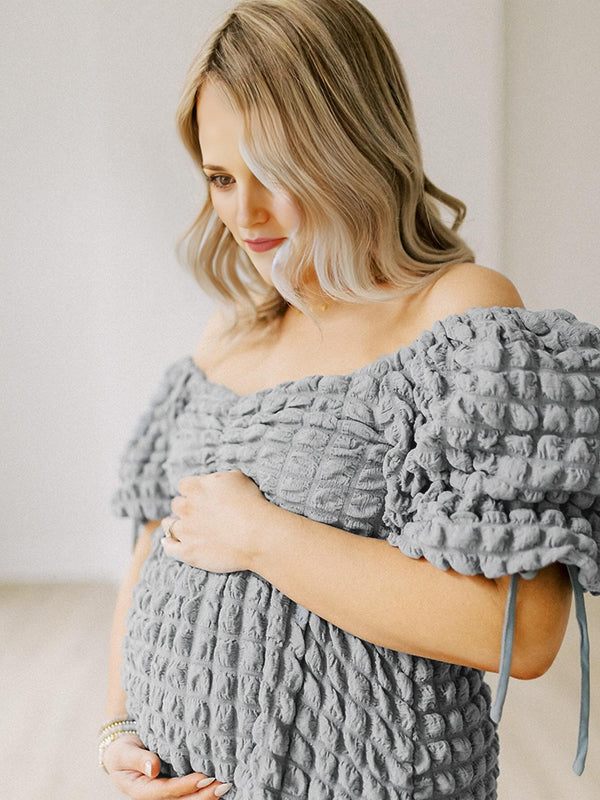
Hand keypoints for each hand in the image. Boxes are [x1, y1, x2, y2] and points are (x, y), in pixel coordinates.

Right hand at [102, 733, 231, 798]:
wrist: (121, 752)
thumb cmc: (122, 751)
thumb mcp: (124, 752)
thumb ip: (138, 759)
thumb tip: (153, 768)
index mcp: (141, 790)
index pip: (166, 791)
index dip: (185, 786)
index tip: (203, 778)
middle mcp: (155, 795)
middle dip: (202, 796)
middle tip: (223, 785)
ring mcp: (164, 793)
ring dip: (206, 795)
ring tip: (225, 785)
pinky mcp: (172, 787)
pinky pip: (189, 792)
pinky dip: (203, 789)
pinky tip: (218, 782)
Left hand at [161, 470, 270, 571]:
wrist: (257, 536)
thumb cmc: (251, 504)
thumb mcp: (237, 478)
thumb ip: (218, 478)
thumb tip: (212, 481)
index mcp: (195, 487)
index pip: (184, 485)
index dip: (193, 491)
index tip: (201, 496)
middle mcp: (186, 507)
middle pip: (176, 504)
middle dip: (186, 507)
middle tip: (198, 514)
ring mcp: (185, 531)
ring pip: (169, 524)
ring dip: (174, 524)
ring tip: (184, 528)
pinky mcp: (187, 552)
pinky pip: (168, 547)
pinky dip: (169, 544)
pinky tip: (169, 543)